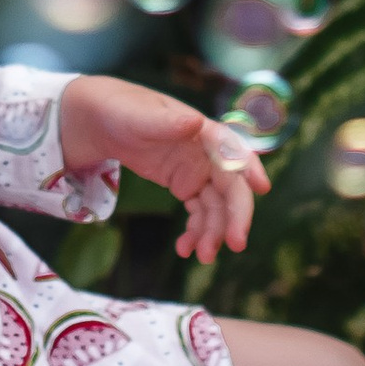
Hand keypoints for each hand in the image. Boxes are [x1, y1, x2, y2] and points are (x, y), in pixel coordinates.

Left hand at [59, 74, 272, 266]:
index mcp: (202, 130)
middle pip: (231, 187)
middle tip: (235, 244)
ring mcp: (198, 170)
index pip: (233, 148)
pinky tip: (184, 248)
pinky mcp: (185, 184)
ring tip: (200, 256)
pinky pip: (199, 212)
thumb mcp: (140, 116)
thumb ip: (167, 122)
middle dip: (235, 216)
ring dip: (213, 232)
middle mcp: (207, 152)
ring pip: (216, 206)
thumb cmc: (123, 110)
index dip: (249, 166)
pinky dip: (196, 231)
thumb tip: (195, 123)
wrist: (103, 121)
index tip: (262, 187)